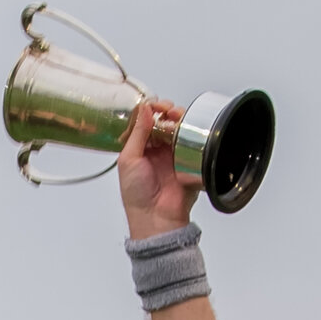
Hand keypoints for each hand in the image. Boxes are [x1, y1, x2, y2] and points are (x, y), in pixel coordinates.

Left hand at [118, 98, 197, 238]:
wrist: (157, 215)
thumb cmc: (137, 195)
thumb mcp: (129, 159)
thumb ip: (137, 133)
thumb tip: (143, 109)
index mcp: (138, 149)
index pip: (144, 122)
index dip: (148, 110)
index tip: (152, 104)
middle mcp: (156, 150)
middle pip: (163, 122)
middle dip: (165, 111)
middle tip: (165, 109)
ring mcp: (173, 154)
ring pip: (178, 128)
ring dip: (177, 118)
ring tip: (175, 116)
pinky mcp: (188, 159)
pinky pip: (191, 140)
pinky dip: (189, 130)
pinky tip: (185, 127)